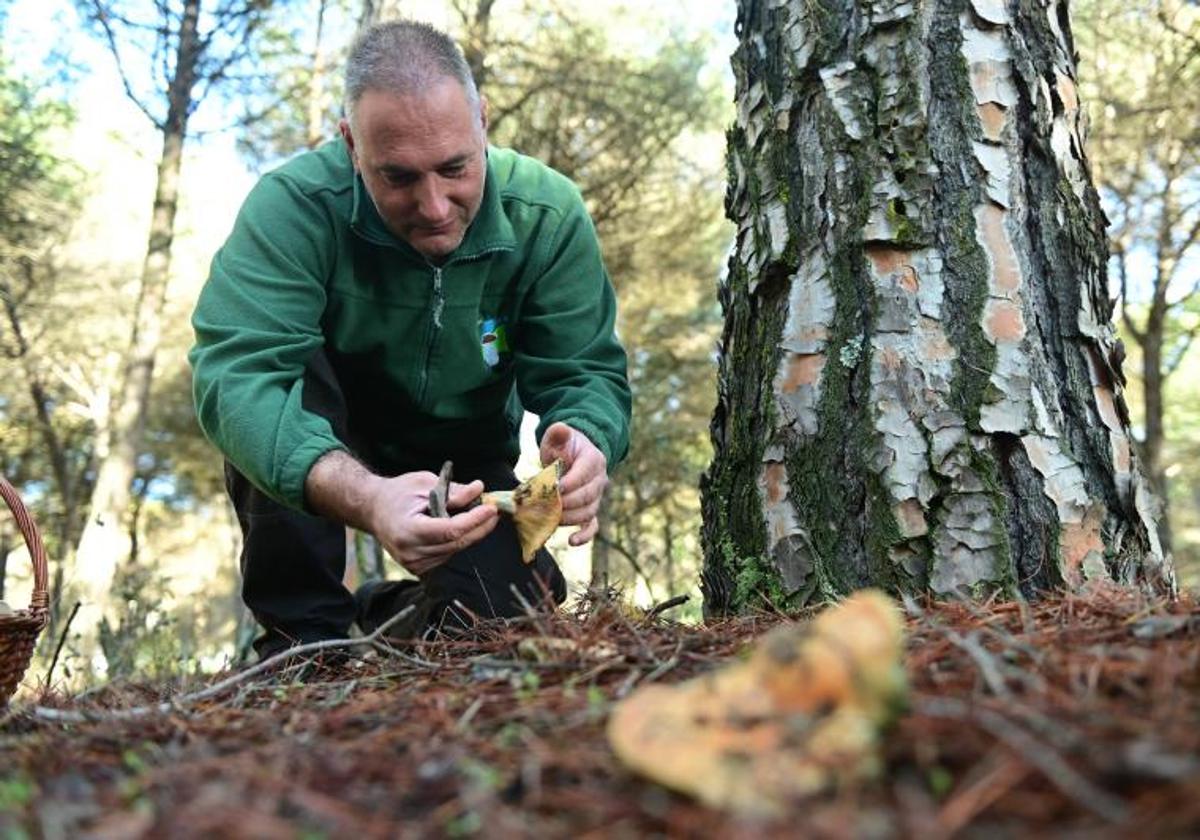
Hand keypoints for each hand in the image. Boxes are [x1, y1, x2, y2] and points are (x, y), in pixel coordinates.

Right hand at [365, 471, 497, 575]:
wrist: (373, 510)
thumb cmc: (398, 493)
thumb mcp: (424, 482)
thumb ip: (453, 491)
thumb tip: (479, 490)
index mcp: (408, 530)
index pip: (450, 530)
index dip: (474, 520)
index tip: (491, 508)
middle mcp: (410, 552)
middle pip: (456, 543)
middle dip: (479, 527)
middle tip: (494, 511)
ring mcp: (413, 563)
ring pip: (455, 550)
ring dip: (470, 533)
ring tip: (477, 514)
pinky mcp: (417, 568)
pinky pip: (447, 554)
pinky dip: (456, 540)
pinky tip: (457, 527)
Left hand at [539, 422, 606, 545]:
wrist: (573, 457)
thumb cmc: (563, 447)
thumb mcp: (558, 436)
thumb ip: (558, 432)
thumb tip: (560, 429)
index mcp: (594, 459)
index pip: (585, 473)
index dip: (570, 482)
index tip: (554, 488)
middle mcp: (600, 480)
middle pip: (587, 495)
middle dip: (566, 502)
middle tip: (545, 505)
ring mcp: (597, 497)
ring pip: (588, 512)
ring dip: (569, 517)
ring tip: (550, 518)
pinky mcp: (591, 510)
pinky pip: (592, 526)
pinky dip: (584, 535)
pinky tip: (572, 541)